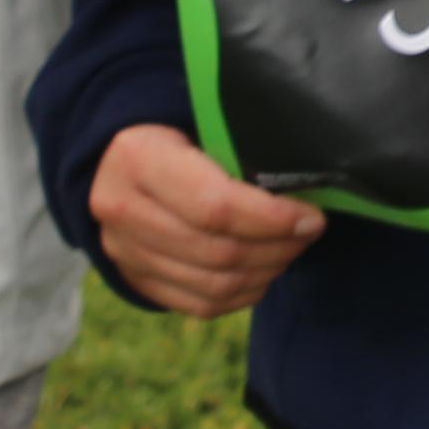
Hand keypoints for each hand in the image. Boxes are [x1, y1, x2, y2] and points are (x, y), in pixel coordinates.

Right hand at [92, 123, 323, 315]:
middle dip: (277, 247)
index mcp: (137, 158)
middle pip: (218, 251)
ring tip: (291, 250)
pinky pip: (201, 304)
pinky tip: (264, 272)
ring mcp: (123, 251)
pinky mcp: (134, 280)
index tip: (311, 217)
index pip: (215, 206)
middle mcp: (120, 209)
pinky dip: (243, 294)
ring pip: (214, 284)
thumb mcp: (201, 124)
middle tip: (308, 233)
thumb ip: (241, 153)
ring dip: (265, 272)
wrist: (117, 161)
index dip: (272, 219)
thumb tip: (306, 188)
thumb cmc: (177, 136)